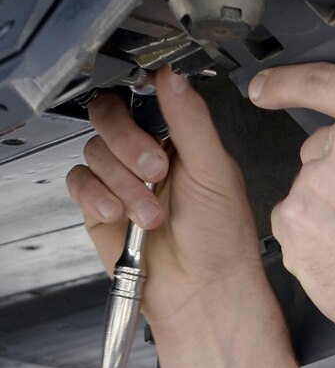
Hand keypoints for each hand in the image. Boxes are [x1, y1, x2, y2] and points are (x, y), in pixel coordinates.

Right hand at [65, 69, 264, 337]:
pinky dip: (97, 195)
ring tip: (152, 214)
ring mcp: (121, 180)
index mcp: (177, 138)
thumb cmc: (222, 241)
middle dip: (129, 142)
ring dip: (123, 182)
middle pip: (108, 116)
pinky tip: (118, 214)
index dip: (140, 103)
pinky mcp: (99, 207)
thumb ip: (190, 120)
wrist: (205, 293)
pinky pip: (80, 182)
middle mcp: (145, 155)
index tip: (154, 120)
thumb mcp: (215, 171)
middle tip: (156, 170)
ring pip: (94, 150)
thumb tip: (172, 75)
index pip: (141, 97)